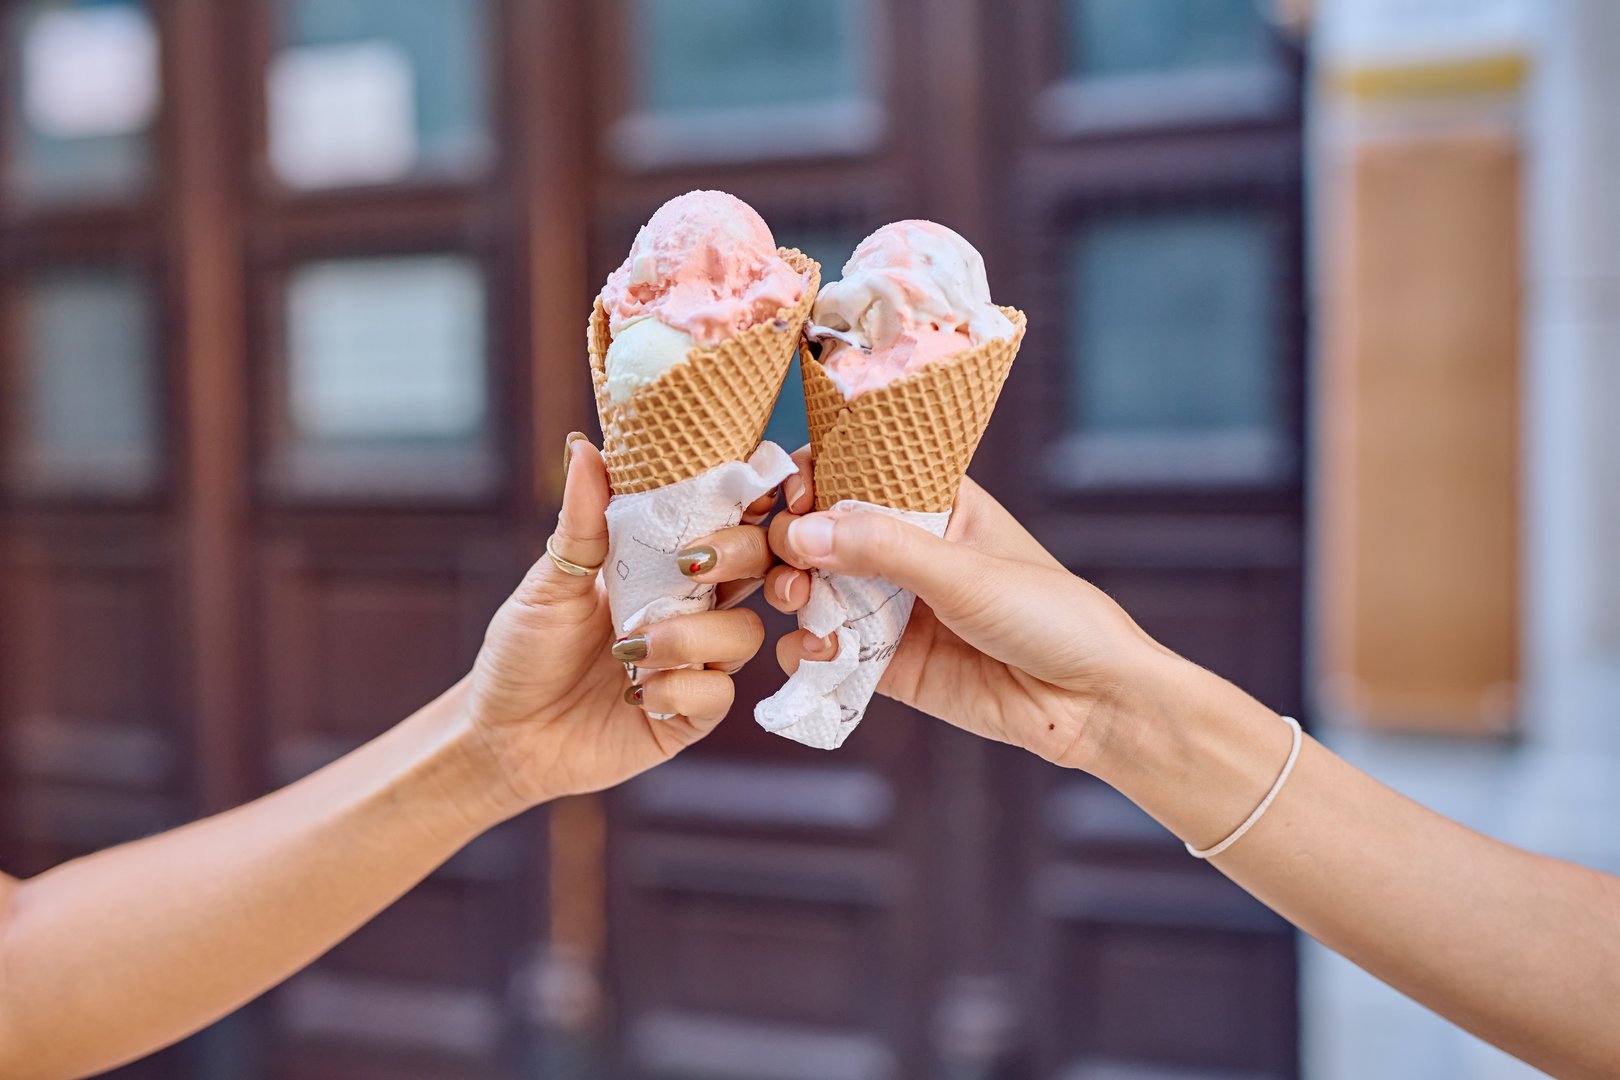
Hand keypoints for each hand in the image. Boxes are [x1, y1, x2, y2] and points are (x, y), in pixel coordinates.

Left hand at [463, 435, 779, 809]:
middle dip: (740, 557)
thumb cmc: (524, 651)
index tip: (748, 491)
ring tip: (631, 650)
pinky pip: (717, 694)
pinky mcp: (690, 716)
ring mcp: (696, 662)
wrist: (501, 735)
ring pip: (744, 634)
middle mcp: (691, 609)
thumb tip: (585, 447)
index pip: (728, 523)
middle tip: (690, 565)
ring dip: (690, 636)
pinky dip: (679, 688)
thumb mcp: (550, 582)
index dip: (750, 504)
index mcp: (663, 566)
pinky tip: (635, 693)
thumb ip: (583, 522)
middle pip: (759, 569)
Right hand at [764, 454, 1163, 769]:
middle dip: (793, 540)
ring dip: (794, 592)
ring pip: (818, 589)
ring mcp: (897, 608)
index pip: (861, 470)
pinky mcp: (889, 665)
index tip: (796, 493)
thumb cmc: (1052, 617)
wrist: (1093, 706)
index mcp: (939, 503)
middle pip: (826, 530)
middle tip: (790, 559)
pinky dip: (809, 649)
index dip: (818, 474)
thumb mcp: (967, 572)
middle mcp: (910, 551)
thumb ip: (884, 548)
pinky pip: (830, 650)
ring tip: (797, 602)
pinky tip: (817, 652)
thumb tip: (803, 530)